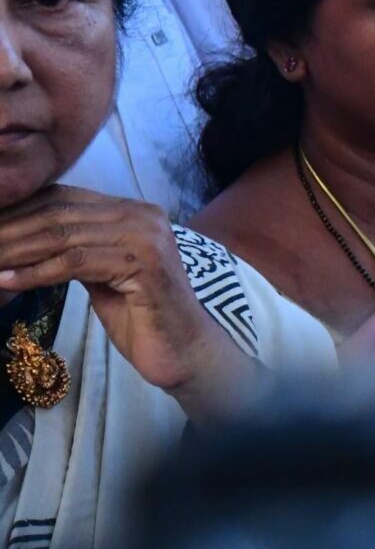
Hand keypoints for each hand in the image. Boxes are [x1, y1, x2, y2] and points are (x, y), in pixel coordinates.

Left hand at [0, 185, 252, 413]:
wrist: (184, 351)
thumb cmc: (140, 317)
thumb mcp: (101, 275)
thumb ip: (74, 251)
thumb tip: (19, 241)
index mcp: (134, 212)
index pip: (64, 198)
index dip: (18, 212)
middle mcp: (143, 215)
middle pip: (60, 213)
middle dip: (10, 231)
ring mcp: (147, 237)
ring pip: (64, 235)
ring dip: (15, 251)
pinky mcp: (144, 264)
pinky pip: (76, 262)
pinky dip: (36, 272)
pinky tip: (8, 281)